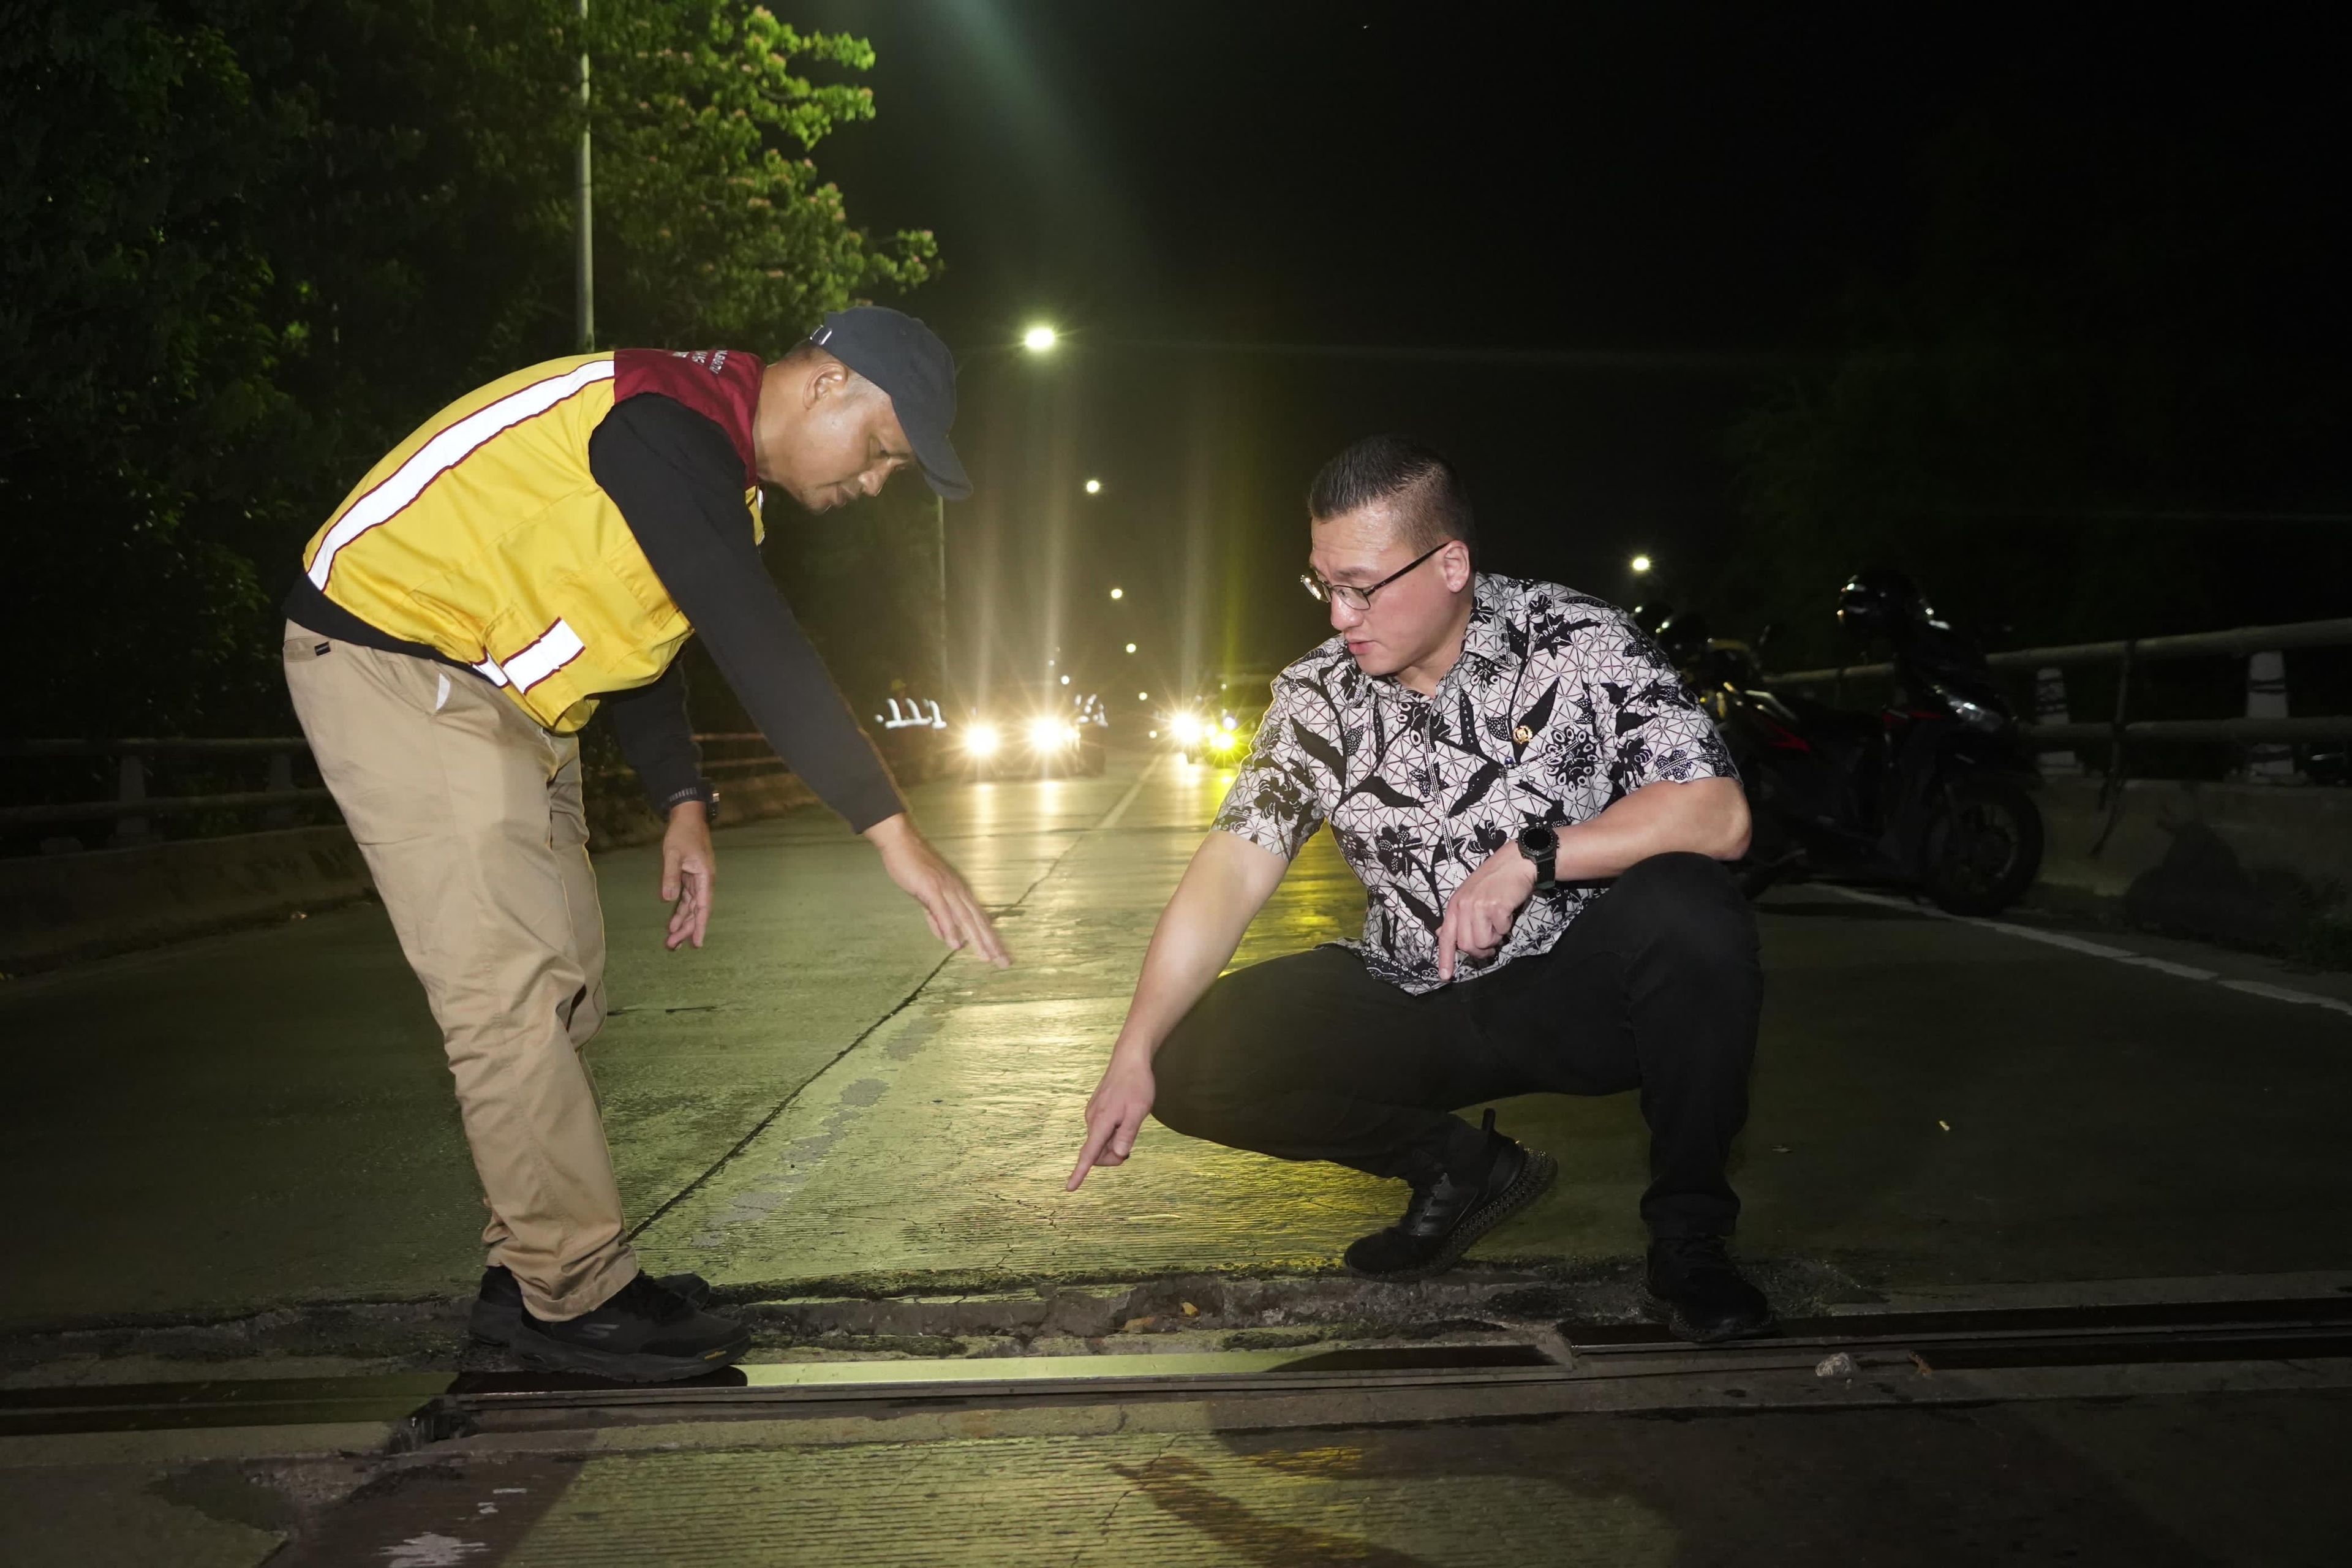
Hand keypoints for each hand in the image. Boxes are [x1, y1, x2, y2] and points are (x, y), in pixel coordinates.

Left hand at [660, 800, 714, 949]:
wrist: (688, 816)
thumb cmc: (682, 833)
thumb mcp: (672, 853)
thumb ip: (671, 876)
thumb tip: (668, 899)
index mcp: (705, 877)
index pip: (703, 907)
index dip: (700, 926)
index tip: (697, 944)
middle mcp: (705, 882)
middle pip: (697, 911)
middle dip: (687, 929)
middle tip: (672, 946)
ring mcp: (699, 880)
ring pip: (692, 907)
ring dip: (683, 923)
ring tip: (671, 940)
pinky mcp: (692, 877)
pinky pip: (687, 899)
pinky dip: (681, 911)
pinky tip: (673, 922)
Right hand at [865, 813, 1011, 966]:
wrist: (902, 843)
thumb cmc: (915, 868)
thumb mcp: (928, 897)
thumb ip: (938, 918)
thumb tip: (948, 939)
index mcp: (960, 893)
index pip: (980, 919)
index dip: (992, 937)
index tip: (1002, 955)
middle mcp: (958, 891)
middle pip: (979, 921)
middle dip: (992, 943)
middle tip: (1004, 962)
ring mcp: (946, 889)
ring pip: (966, 919)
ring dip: (977, 939)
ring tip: (987, 957)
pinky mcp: (931, 888)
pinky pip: (943, 912)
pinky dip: (950, 929)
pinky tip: (955, 945)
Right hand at [1068, 1050, 1154, 1188]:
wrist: (1129, 1060)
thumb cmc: (1136, 1084)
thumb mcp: (1138, 1111)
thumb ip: (1127, 1134)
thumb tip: (1118, 1154)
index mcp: (1102, 1121)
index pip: (1089, 1153)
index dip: (1080, 1172)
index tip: (1070, 1188)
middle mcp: (1092, 1119)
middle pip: (1097, 1152)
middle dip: (1113, 1155)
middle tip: (1130, 1144)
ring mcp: (1093, 1114)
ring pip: (1100, 1142)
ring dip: (1114, 1142)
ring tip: (1130, 1123)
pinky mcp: (1096, 1110)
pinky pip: (1102, 1131)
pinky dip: (1113, 1133)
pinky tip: (1124, 1118)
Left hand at [1435, 839, 1536, 980]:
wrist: (1515, 863)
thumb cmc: (1494, 881)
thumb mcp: (1469, 895)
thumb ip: (1459, 916)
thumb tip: (1443, 934)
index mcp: (1454, 905)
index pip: (1446, 937)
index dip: (1445, 958)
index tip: (1445, 976)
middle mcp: (1463, 906)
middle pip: (1467, 945)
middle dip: (1481, 949)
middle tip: (1491, 942)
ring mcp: (1478, 906)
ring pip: (1483, 942)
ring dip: (1495, 938)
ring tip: (1499, 923)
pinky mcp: (1495, 907)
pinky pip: (1501, 931)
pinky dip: (1507, 927)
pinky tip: (1507, 912)